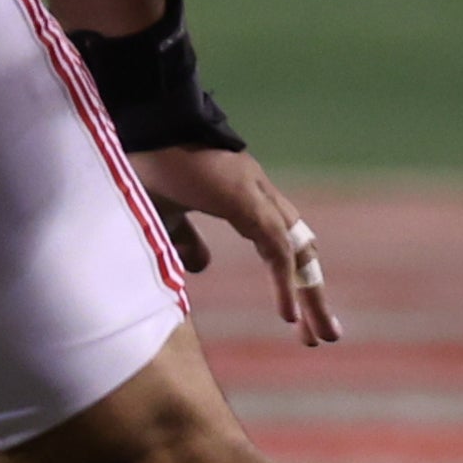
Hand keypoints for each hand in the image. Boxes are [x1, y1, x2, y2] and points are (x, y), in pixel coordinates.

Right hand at [130, 145, 342, 346]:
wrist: (137, 125)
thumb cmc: (144, 164)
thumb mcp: (163, 215)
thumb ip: (185, 240)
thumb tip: (203, 267)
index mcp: (241, 199)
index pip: (279, 247)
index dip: (290, 284)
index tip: (295, 322)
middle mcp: (258, 196)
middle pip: (300, 253)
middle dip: (313, 296)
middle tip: (325, 337)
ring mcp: (256, 195)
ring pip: (298, 252)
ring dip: (312, 295)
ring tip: (322, 335)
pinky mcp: (246, 200)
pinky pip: (277, 249)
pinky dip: (287, 282)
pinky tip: (289, 316)